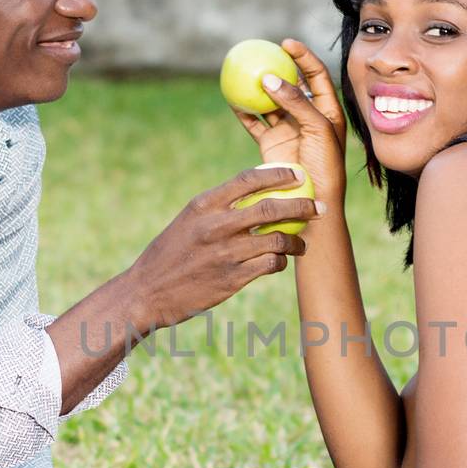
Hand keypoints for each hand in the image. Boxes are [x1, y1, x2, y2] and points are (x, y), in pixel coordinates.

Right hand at [126, 164, 321, 329]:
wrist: (148, 292)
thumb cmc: (170, 253)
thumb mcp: (189, 221)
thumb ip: (219, 207)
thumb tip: (256, 194)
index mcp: (204, 205)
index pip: (249, 180)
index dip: (279, 175)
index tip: (299, 176)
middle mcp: (216, 226)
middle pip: (272, 208)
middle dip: (302, 206)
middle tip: (319, 208)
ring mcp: (226, 253)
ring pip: (277, 239)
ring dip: (295, 241)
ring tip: (300, 244)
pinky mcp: (233, 279)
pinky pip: (270, 264)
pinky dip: (280, 261)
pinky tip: (279, 262)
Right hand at [231, 39, 348, 207]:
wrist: (312, 197)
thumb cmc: (325, 163)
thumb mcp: (318, 128)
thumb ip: (296, 102)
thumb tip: (269, 79)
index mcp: (326, 109)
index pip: (316, 74)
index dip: (304, 56)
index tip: (287, 43)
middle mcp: (306, 116)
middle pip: (291, 83)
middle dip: (278, 66)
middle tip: (262, 52)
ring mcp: (288, 128)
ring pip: (270, 101)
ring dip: (258, 88)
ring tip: (244, 72)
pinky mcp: (271, 142)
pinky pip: (254, 122)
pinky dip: (243, 111)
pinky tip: (233, 100)